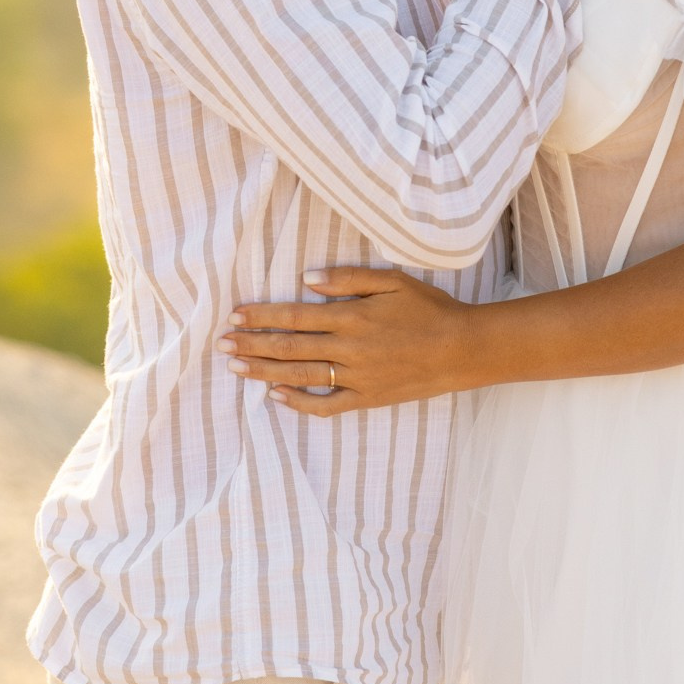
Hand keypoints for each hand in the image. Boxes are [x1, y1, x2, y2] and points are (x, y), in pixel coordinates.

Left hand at [223, 269, 475, 414]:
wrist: (461, 349)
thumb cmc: (428, 309)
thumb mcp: (392, 280)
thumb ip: (348, 278)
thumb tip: (307, 279)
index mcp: (352, 316)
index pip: (296, 316)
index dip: (263, 316)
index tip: (236, 315)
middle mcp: (348, 348)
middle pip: (290, 347)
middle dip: (252, 345)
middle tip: (222, 346)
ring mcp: (356, 377)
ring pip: (300, 376)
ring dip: (265, 372)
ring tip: (236, 368)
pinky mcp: (366, 398)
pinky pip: (326, 405)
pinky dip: (300, 402)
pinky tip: (276, 396)